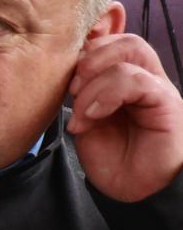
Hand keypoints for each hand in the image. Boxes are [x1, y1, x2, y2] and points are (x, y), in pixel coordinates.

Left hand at [66, 33, 182, 202]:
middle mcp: (145, 79)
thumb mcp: (86, 120)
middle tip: (71, 91)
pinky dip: (108, 94)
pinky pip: (139, 81)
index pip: (111, 43)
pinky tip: (93, 117)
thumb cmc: (112, 158)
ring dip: (96, 78)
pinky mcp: (167, 104)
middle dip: (89, 58)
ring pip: (131, 51)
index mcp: (125, 79)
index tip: (63, 79)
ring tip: (82, 108)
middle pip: (123, 39)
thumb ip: (81, 95)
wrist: (131, 190)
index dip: (84, 51)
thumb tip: (65, 76)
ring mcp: (157, 89)